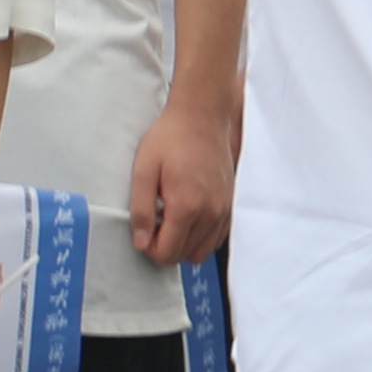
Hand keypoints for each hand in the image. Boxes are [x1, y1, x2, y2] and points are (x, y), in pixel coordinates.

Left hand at [126, 94, 238, 265]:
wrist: (202, 117)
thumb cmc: (171, 139)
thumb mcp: (144, 171)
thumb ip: (141, 211)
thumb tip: (142, 242)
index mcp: (187, 207)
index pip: (168, 253)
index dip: (149, 249)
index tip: (143, 231)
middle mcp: (211, 213)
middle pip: (185, 255)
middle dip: (166, 247)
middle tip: (154, 223)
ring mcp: (224, 209)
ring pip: (203, 250)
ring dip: (183, 243)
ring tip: (170, 219)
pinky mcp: (230, 204)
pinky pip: (217, 237)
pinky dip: (201, 236)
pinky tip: (188, 216)